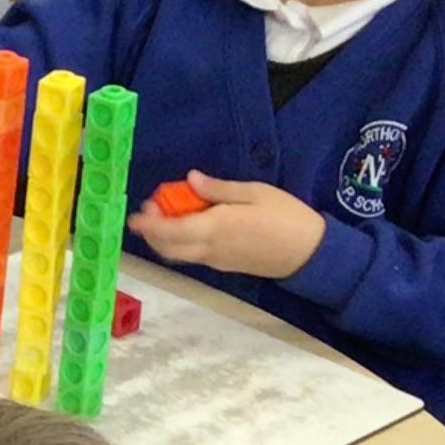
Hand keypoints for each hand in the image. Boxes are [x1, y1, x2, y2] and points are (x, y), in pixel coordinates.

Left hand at [128, 175, 327, 278]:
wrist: (309, 254)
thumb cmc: (287, 217)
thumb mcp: (255, 193)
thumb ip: (219, 189)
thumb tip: (191, 178)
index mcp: (217, 227)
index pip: (172, 230)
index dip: (150, 225)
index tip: (135, 215)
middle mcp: (211, 248)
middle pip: (169, 248)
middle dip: (152, 232)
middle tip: (150, 210)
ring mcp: (216, 260)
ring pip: (179, 255)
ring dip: (165, 238)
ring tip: (166, 214)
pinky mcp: (223, 266)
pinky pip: (193, 256)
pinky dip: (180, 243)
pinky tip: (187, 225)